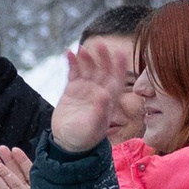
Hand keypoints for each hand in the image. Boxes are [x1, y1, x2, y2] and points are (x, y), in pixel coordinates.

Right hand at [48, 36, 140, 154]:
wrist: (68, 143)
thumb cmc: (84, 139)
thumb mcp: (93, 128)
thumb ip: (100, 112)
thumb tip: (104, 95)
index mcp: (109, 100)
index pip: (117, 79)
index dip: (120, 67)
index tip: (121, 53)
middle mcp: (99, 91)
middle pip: (104, 70)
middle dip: (103, 57)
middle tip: (100, 45)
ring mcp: (85, 89)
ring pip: (89, 68)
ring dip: (87, 57)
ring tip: (82, 48)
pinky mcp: (72, 89)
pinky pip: (73, 72)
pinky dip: (72, 62)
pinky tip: (68, 53)